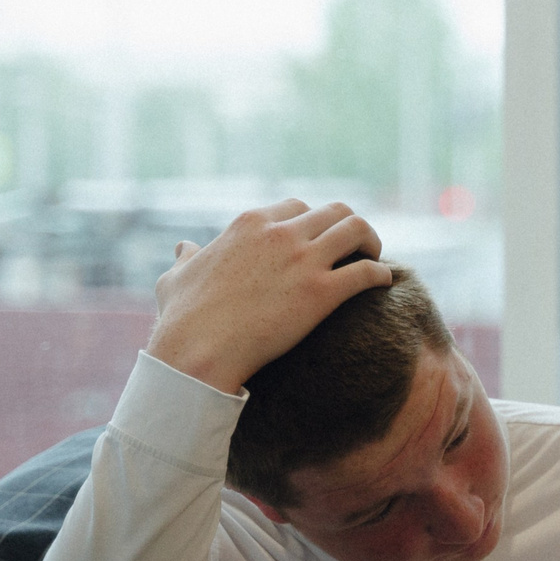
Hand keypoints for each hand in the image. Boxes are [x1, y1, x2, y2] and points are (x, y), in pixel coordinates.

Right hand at [145, 200, 391, 393]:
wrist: (195, 353)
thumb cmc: (182, 321)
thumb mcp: (176, 278)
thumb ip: (186, 258)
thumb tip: (184, 247)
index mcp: (249, 224)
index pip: (297, 206)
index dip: (314, 222)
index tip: (320, 240)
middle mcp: (280, 234)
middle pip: (334, 210)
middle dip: (349, 226)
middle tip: (356, 248)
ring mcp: (303, 260)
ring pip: (357, 228)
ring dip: (371, 241)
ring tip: (372, 259)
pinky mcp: (321, 292)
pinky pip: (367, 271)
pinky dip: (380, 274)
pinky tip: (383, 283)